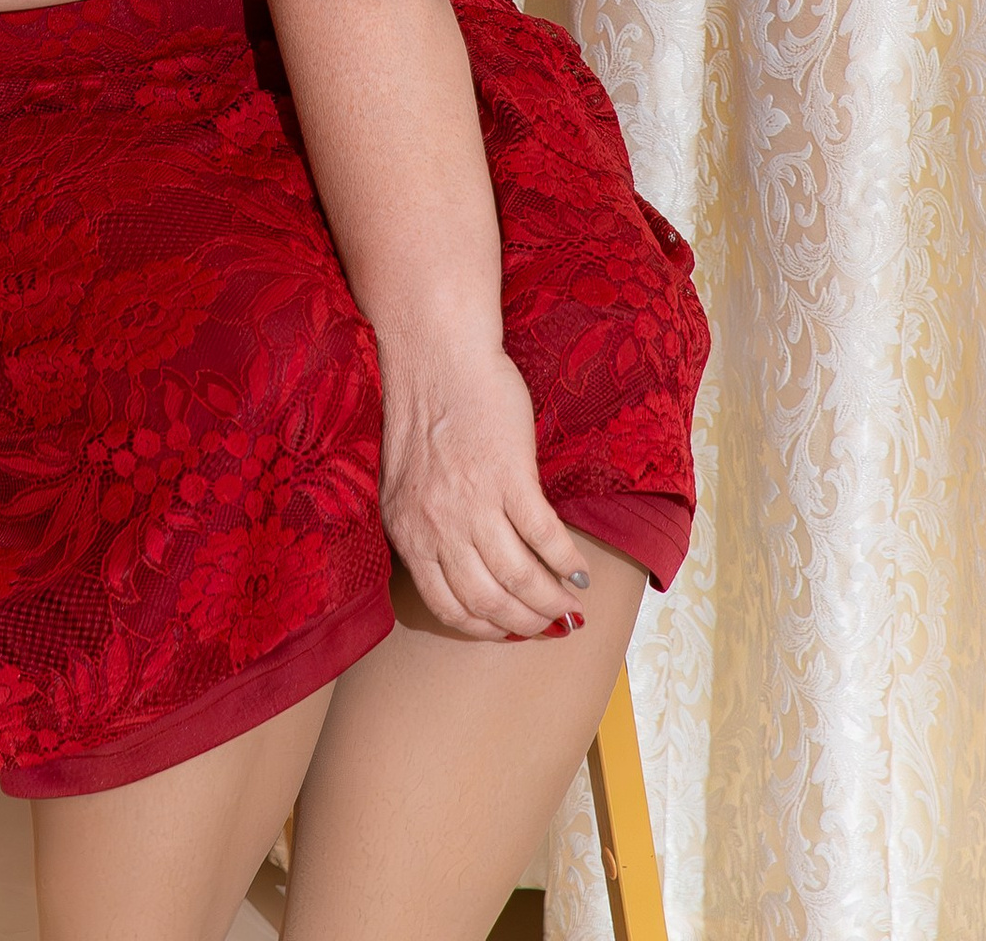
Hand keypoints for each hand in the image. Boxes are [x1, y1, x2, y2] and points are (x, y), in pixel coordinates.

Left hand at [376, 329, 590, 638]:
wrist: (437, 353)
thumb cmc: (425, 413)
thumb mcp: (407, 483)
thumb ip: (426, 527)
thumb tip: (464, 569)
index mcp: (407, 531)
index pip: (446, 607)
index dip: (484, 628)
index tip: (508, 631)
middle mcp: (437, 526)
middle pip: (488, 602)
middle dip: (525, 623)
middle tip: (551, 624)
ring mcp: (474, 504)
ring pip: (520, 579)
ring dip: (551, 602)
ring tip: (569, 605)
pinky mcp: (510, 477)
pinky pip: (545, 540)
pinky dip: (567, 563)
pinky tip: (579, 571)